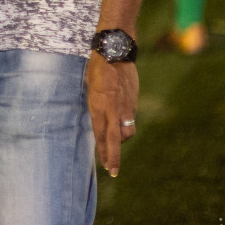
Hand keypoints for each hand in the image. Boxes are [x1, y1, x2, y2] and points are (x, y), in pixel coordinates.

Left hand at [87, 54, 138, 177]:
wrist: (115, 52)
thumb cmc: (97, 69)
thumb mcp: (90, 88)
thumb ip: (97, 107)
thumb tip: (102, 121)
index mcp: (98, 106)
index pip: (100, 135)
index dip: (103, 152)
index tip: (106, 167)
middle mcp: (113, 109)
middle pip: (115, 140)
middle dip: (113, 157)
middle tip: (112, 171)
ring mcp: (126, 107)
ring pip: (127, 132)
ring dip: (121, 140)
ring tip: (114, 143)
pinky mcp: (134, 103)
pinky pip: (130, 120)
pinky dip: (125, 125)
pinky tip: (121, 125)